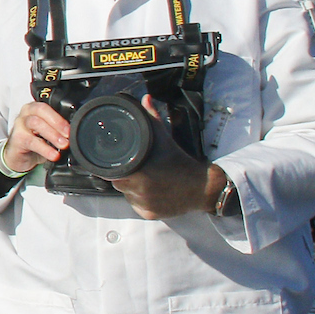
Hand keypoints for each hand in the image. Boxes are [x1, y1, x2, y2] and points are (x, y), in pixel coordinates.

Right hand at [3, 100, 71, 172]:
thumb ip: (58, 130)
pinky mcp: (17, 138)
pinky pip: (31, 141)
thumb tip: (75, 134)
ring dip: (52, 134)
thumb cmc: (35, 141)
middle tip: (68, 136)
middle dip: (58, 123)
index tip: (71, 129)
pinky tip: (53, 155)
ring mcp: (20, 124)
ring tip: (63, 145)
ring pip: (35, 123)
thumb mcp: (48, 133)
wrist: (19, 156)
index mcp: (35, 108)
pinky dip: (45, 149)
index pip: (48, 106)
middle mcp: (26, 113)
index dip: (60, 117)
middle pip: (41, 111)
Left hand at [107, 95, 215, 219]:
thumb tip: (145, 98)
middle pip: (118, 184)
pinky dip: (139, 200)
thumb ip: (152, 117)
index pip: (112, 172)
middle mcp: (140, 191)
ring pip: (126, 196)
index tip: (116, 162)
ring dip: (130, 188)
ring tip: (143, 179)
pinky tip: (149, 191)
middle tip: (133, 168)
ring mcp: (144, 205)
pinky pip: (136, 206)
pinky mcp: (149, 215)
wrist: (202, 186)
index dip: (111, 167)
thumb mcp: (165, 137)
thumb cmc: (180, 161)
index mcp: (140, 173)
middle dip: (122, 176)